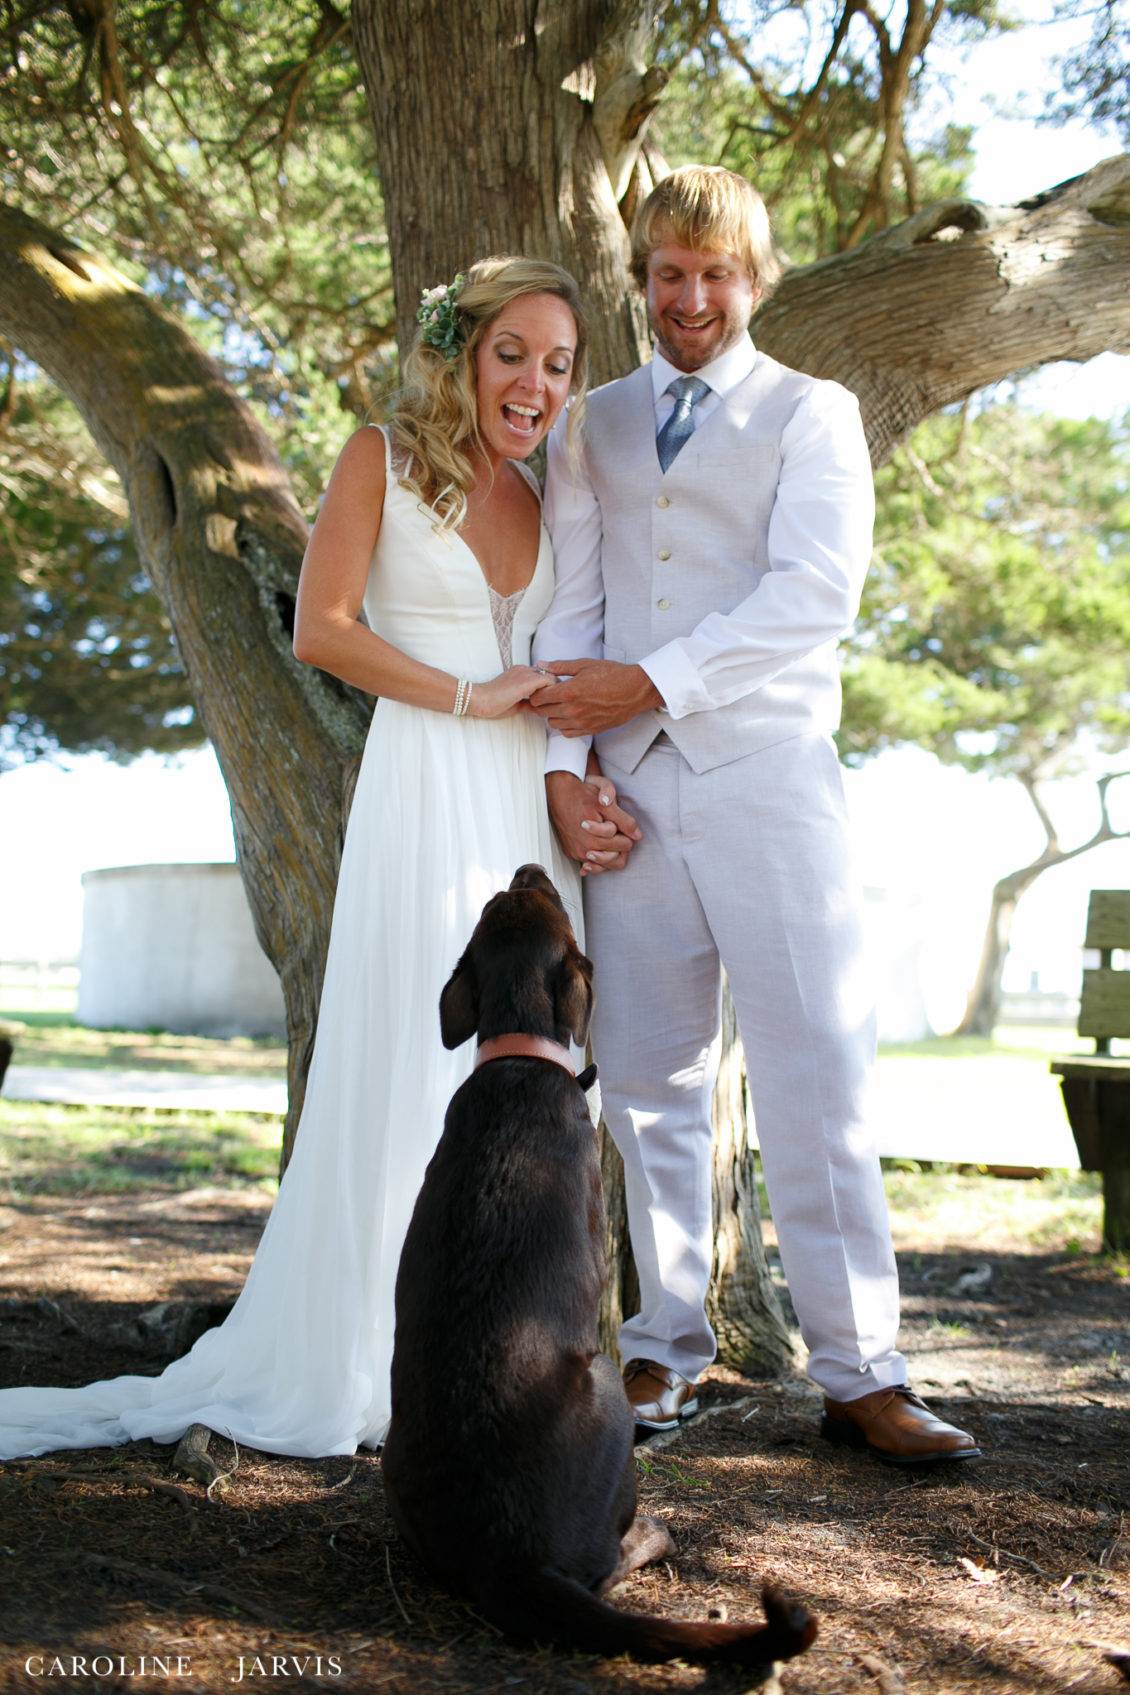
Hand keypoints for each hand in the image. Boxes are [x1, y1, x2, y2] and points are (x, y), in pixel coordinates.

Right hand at [469, 665, 554, 719]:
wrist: (479, 700)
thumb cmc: (492, 704)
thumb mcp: (514, 704)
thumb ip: (527, 703)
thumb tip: (538, 708)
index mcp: (520, 672)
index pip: (542, 675)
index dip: (549, 687)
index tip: (553, 699)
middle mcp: (524, 669)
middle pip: (549, 674)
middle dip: (556, 688)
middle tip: (560, 702)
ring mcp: (526, 673)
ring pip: (551, 676)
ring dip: (556, 690)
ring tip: (557, 704)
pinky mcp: (527, 680)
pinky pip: (549, 682)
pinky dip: (553, 693)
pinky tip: (552, 704)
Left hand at [530, 659, 663, 735]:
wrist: (636, 690)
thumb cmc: (614, 675)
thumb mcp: (585, 664)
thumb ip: (560, 666)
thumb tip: (542, 665)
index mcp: (569, 691)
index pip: (539, 698)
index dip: (536, 692)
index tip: (540, 688)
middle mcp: (573, 709)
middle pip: (542, 712)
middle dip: (541, 703)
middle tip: (547, 695)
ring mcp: (581, 722)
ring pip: (552, 724)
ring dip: (552, 715)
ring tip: (561, 704)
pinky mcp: (590, 730)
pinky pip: (567, 733)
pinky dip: (564, 725)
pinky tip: (570, 715)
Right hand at [546, 771, 640, 873]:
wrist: (559, 793)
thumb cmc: (584, 794)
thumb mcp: (608, 803)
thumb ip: (624, 821)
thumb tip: (637, 836)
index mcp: (597, 836)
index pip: (626, 845)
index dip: (626, 833)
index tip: (618, 824)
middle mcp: (586, 848)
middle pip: (617, 859)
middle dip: (619, 845)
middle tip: (614, 832)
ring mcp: (578, 852)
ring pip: (604, 866)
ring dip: (609, 854)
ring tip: (607, 840)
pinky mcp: (571, 853)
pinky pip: (590, 865)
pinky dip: (596, 858)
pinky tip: (597, 848)